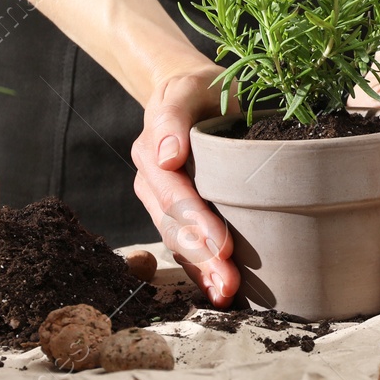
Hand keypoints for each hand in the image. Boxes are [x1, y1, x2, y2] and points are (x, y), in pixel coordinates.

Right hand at [129, 62, 240, 307]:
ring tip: (226, 294)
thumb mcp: (189, 85)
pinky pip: (183, 245)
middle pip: (174, 224)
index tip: (220, 244)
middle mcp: (151, 179)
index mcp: (152, 150)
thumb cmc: (200, 88)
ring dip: (201, 271)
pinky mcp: (174, 213)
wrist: (194, 92)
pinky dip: (200, 270)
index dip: (196, 220)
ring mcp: (159, 200)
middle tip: (229, 282)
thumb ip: (173, 115)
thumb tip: (166, 155)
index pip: (174, 191)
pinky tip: (218, 291)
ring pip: (177, 241)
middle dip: (202, 256)